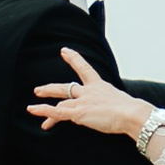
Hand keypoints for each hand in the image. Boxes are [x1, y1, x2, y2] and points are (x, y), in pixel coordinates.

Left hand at [30, 49, 153, 140]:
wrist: (131, 114)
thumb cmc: (131, 111)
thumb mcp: (122, 103)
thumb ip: (112, 106)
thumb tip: (110, 113)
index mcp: (100, 86)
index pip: (85, 69)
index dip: (74, 59)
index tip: (64, 50)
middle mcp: (89, 92)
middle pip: (66, 87)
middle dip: (51, 88)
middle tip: (38, 89)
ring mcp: (82, 102)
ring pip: (60, 103)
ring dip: (45, 108)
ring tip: (33, 109)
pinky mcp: (78, 113)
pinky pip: (57, 112)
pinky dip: (44, 111)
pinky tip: (34, 110)